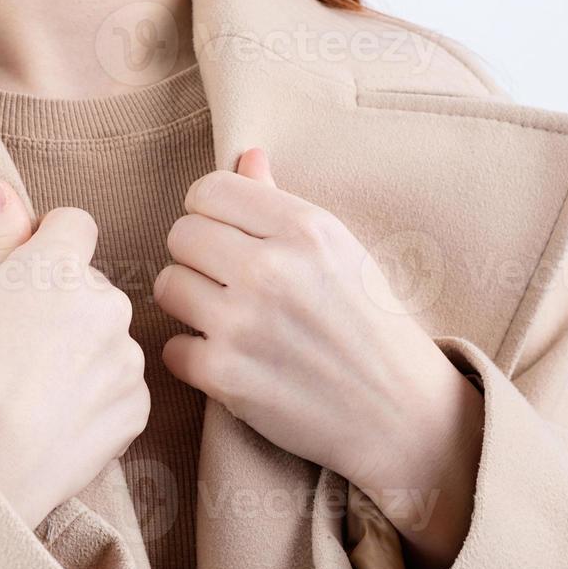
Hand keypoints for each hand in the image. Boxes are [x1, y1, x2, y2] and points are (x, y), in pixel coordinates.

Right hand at [0, 181, 148, 528]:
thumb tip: (1, 187)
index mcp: (61, 266)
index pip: (74, 225)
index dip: (46, 248)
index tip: (20, 280)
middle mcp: (107, 303)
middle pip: (92, 287)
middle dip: (65, 306)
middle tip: (18, 349)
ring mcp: (127, 357)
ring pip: (109, 340)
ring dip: (84, 354)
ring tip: (34, 392)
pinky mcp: (138, 407)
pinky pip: (121, 389)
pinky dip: (97, 399)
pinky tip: (56, 419)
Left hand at [154, 151, 482, 568]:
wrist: (399, 413)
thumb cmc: (369, 324)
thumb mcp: (340, 250)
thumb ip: (281, 203)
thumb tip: (246, 155)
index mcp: (304, 228)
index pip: (208, 190)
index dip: (212, 214)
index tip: (229, 238)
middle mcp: (272, 269)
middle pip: (180, 235)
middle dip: (197, 257)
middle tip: (226, 282)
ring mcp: (244, 324)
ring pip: (168, 286)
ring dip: (190, 304)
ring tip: (228, 320)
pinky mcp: (225, 375)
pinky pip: (172, 348)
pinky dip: (194, 358)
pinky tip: (230, 361)